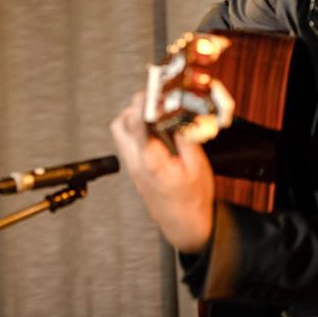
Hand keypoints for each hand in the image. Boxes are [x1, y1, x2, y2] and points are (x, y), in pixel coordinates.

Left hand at [110, 92, 214, 253]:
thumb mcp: (197, 166)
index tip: (151, 91)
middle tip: (154, 101)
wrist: (184, 225)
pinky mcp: (135, 168)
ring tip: (156, 115)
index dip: (142, 103)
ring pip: (120, 133)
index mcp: (150, 161)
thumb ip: (185, 138)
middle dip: (134, 108)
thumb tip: (177, 114)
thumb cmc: (192, 201)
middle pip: (119, 125)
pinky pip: (128, 141)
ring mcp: (132, 166)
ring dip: (133, 118)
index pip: (136, 124)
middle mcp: (135, 162)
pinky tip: (156, 130)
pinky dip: (137, 129)